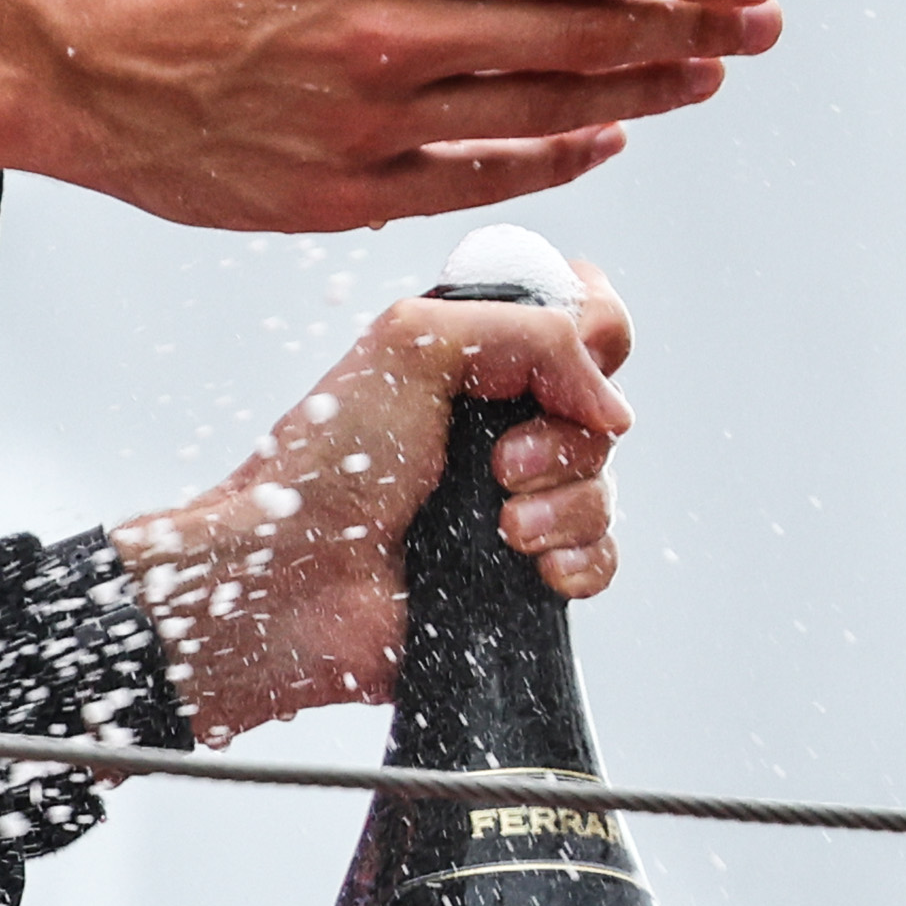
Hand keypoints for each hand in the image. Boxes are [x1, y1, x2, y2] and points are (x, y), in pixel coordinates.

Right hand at [0, 0, 774, 233]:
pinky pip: (480, 177)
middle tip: (762, 26)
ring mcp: (375, 123)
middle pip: (583, 38)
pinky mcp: (347, 191)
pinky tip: (605, 137)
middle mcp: (395, 36)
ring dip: (643, 94)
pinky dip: (555, 157)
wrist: (65, 55)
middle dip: (690, 30)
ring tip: (705, 76)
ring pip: (547, 113)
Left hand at [109, 263, 635, 742]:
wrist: (291, 582)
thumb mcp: (413, 343)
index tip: (565, 368)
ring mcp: (514, 501)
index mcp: (476, 361)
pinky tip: (537, 569)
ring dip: (565, 507)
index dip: (595, 341)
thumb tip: (614, 407)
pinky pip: (600, 558)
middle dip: (564, 443)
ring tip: (503, 528)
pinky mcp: (520, 571)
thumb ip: (531, 333)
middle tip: (498, 466)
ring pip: (604, 489)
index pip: (584, 323)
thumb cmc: (326, 464)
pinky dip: (581, 562)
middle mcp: (500, 426)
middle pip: (603, 415)